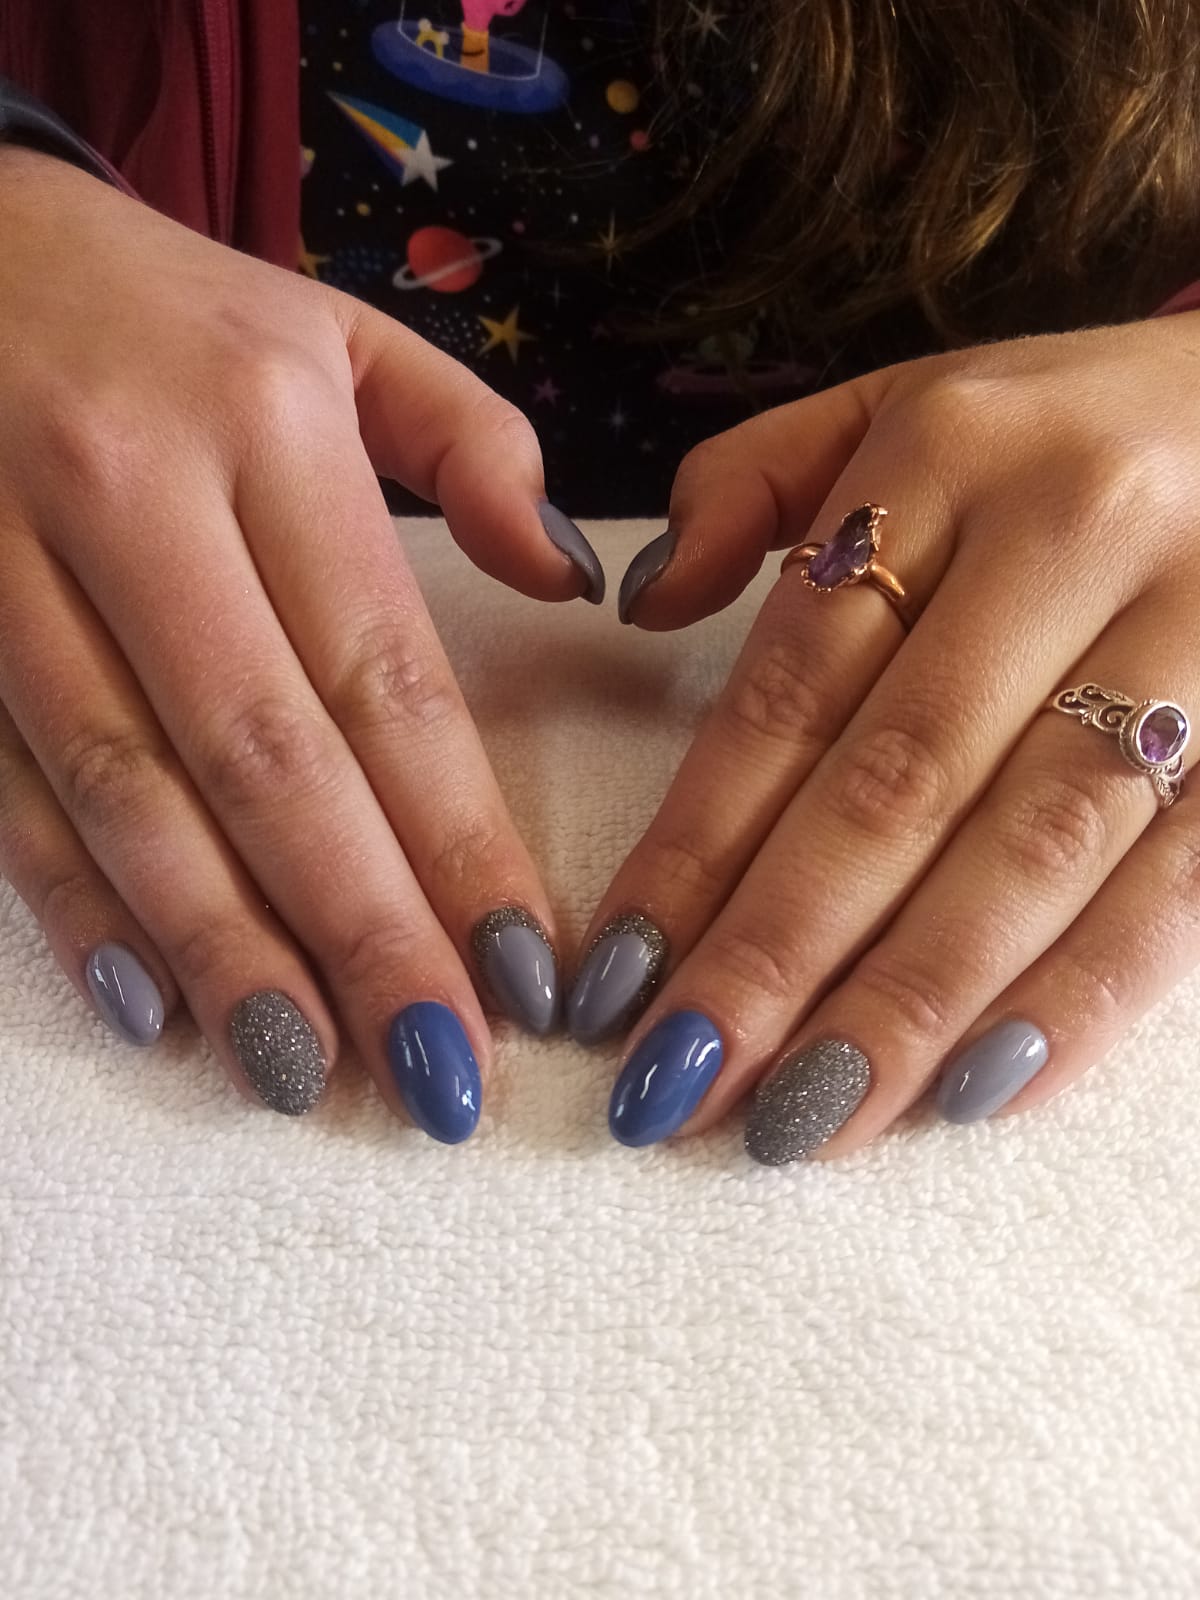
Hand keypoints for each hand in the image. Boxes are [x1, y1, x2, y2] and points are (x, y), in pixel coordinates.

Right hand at [0, 148, 600, 1134]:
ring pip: (128, 795)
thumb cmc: (166, 308)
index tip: (529, 968)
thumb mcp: (336, 331)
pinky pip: (8, 789)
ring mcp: (5, 565)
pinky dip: (77, 908)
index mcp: (263, 427)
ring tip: (311, 1074)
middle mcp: (131, 500)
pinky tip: (153, 1005)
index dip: (459, 838)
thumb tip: (575, 585)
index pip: (387, 678)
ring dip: (226, 951)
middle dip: (363, 933)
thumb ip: (475, 446)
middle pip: (266, 762)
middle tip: (442, 1072)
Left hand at [573, 313, 1199, 1159]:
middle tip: (678, 1088)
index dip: (695, 844)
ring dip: (907, 1004)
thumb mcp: (911, 399)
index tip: (615, 978)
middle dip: (778, 956)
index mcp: (951, 450)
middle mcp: (1076, 534)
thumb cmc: (1076, 424)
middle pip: (897, 784)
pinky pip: (1182, 883)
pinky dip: (1082, 994)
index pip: (790, 687)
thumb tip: (639, 603)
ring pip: (1034, 850)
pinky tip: (979, 1090)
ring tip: (801, 1123)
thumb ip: (758, 483)